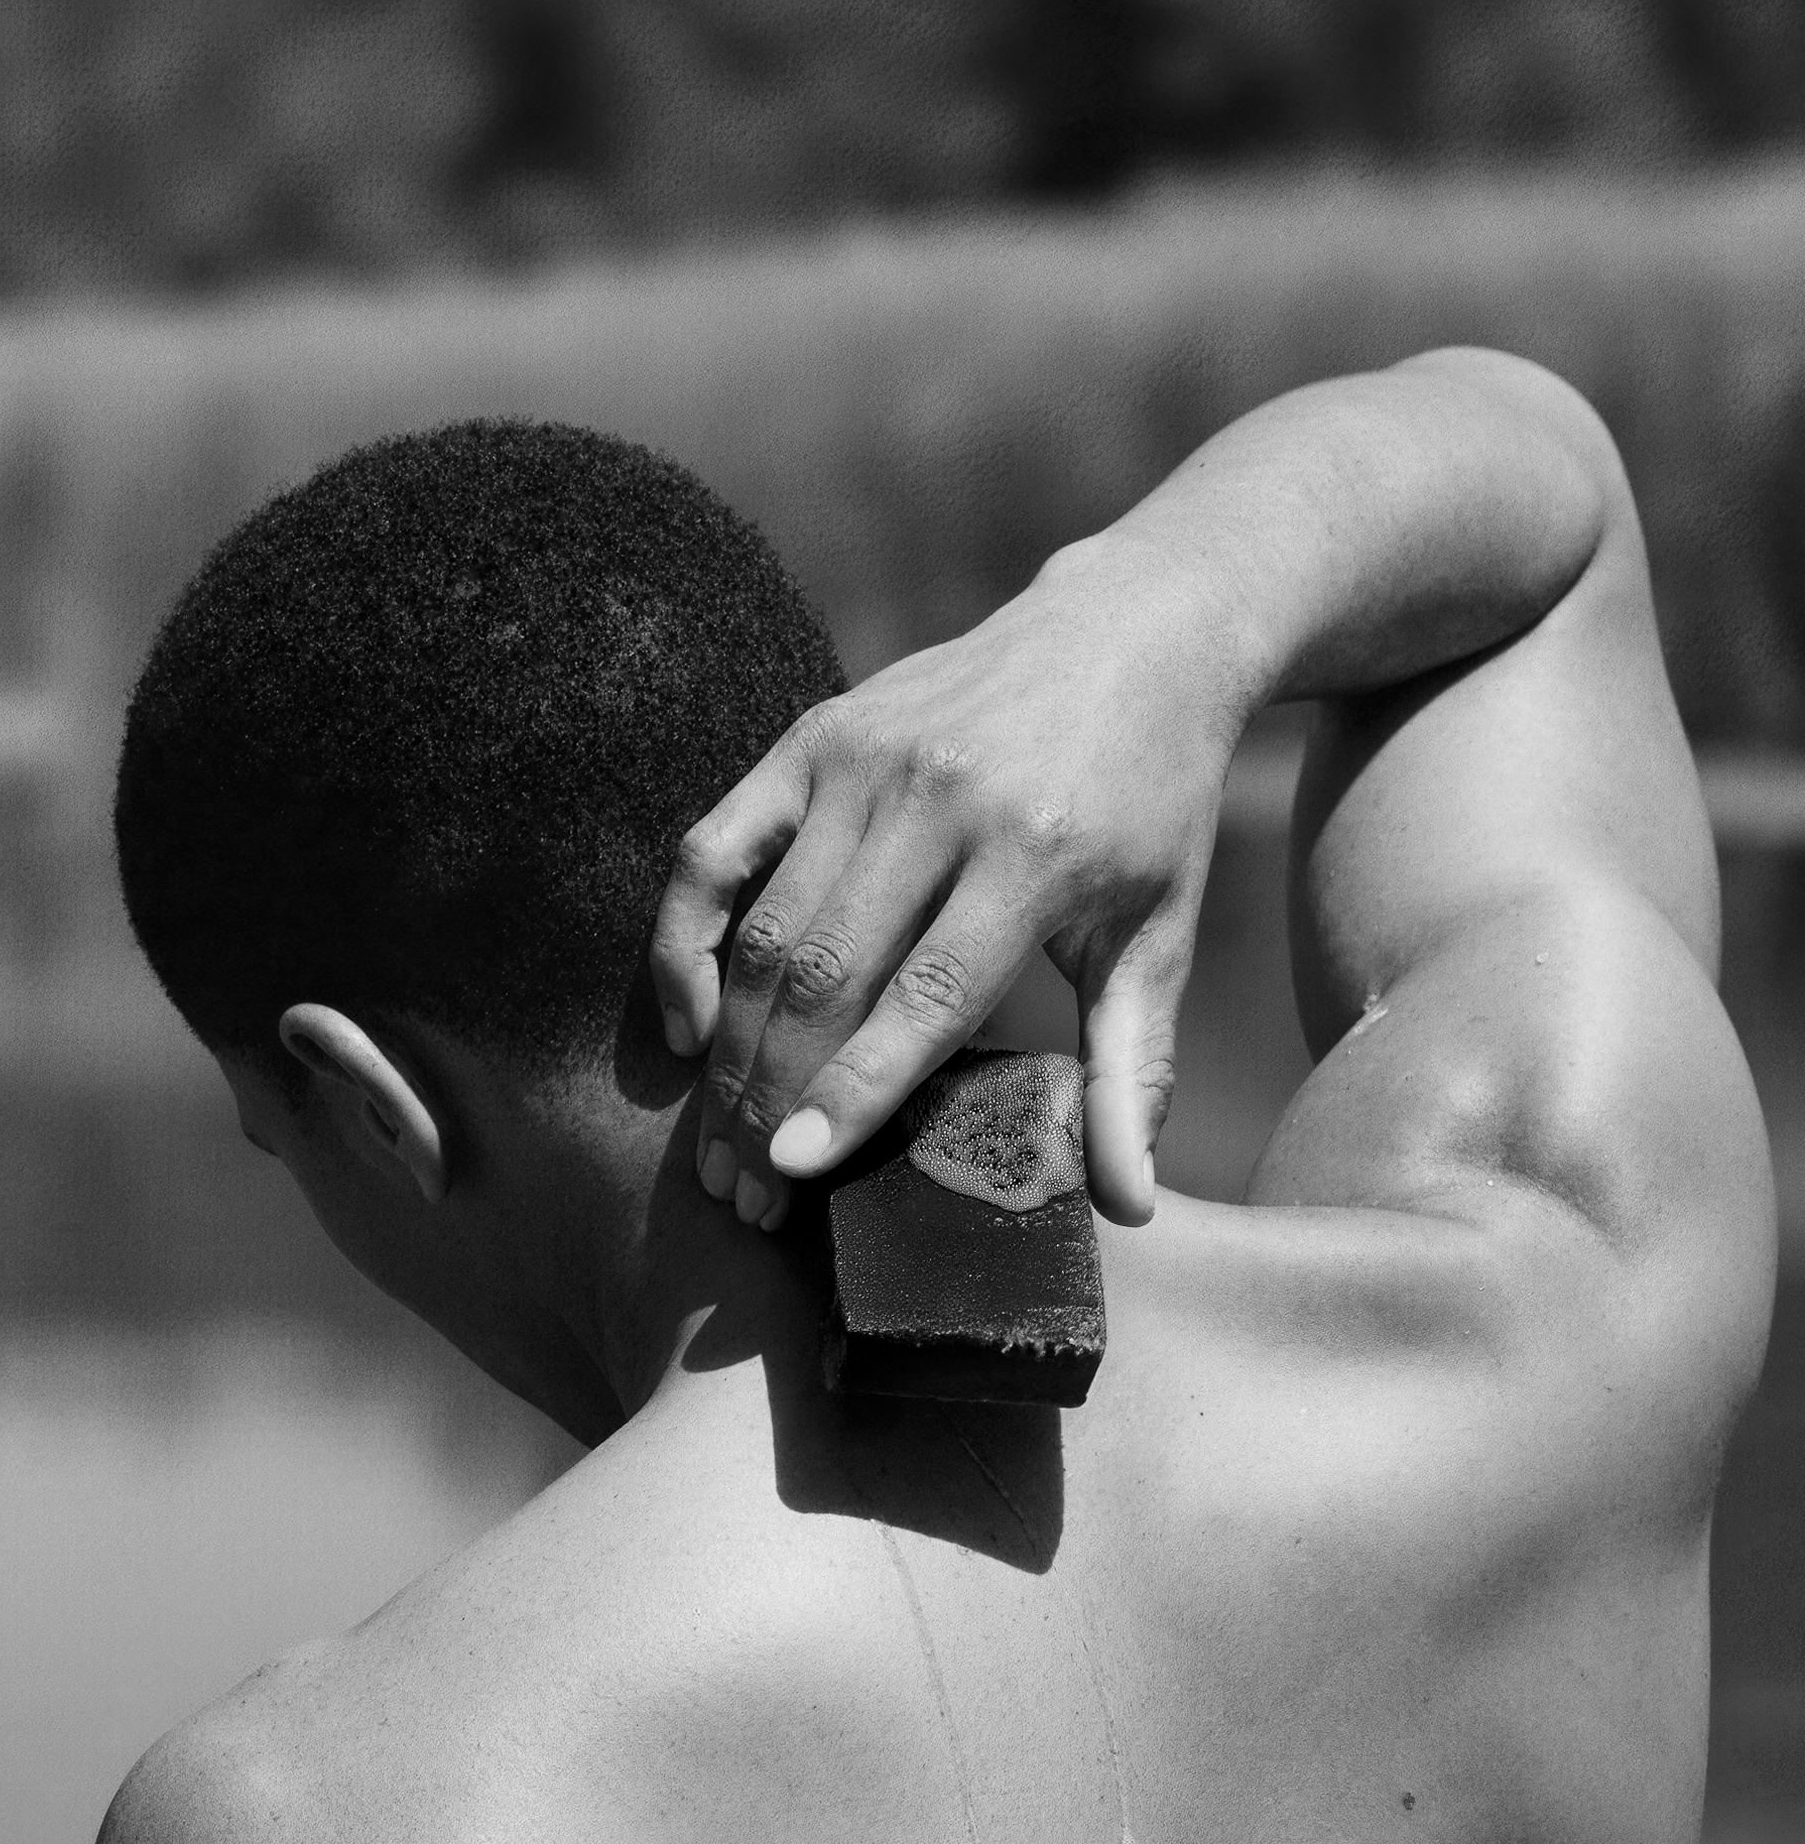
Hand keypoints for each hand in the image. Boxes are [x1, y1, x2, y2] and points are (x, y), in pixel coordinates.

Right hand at [649, 532, 1255, 1228]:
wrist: (1129, 634)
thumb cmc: (1149, 808)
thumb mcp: (1160, 935)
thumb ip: (1131, 1071)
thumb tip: (1129, 1209)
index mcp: (1035, 853)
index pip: (924, 995)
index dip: (851, 1087)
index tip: (793, 1169)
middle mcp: (938, 798)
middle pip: (825, 973)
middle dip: (772, 1095)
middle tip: (744, 1192)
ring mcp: (863, 759)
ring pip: (766, 929)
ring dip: (729, 1048)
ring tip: (716, 1143)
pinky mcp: (812, 733)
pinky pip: (713, 849)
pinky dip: (682, 940)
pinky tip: (686, 1026)